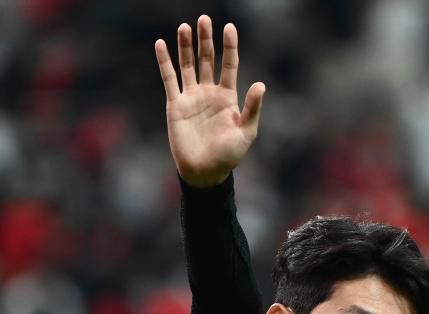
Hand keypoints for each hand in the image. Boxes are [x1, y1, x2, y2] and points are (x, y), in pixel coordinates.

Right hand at [155, 16, 265, 187]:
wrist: (204, 172)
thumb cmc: (228, 156)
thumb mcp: (246, 133)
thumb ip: (252, 108)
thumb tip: (261, 84)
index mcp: (228, 98)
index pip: (229, 65)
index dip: (229, 47)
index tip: (229, 27)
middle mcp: (209, 93)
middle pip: (207, 59)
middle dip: (206, 40)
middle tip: (204, 19)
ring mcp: (191, 98)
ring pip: (188, 65)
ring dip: (186, 46)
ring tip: (185, 27)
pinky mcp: (175, 105)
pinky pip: (169, 79)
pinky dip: (165, 62)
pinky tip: (162, 45)